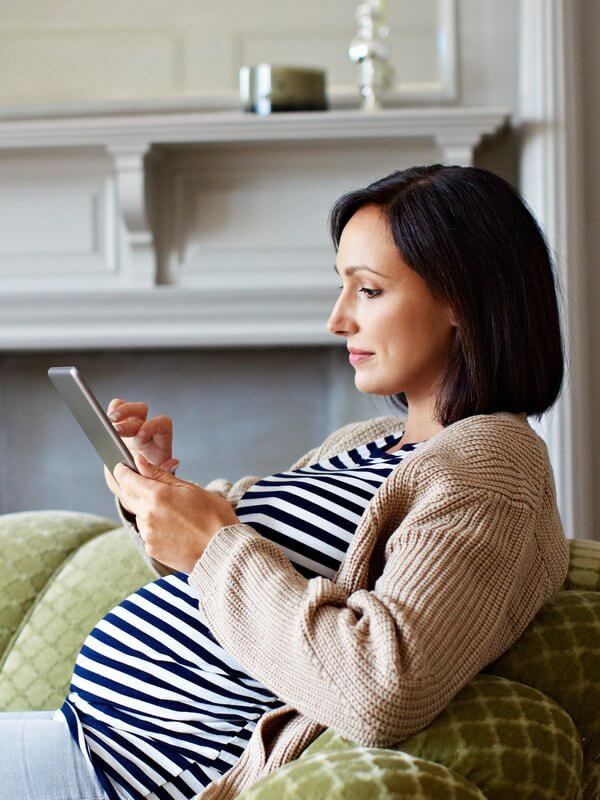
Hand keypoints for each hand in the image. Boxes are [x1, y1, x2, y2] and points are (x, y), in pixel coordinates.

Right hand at [105, 397, 177, 473]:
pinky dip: (113, 408)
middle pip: (142, 411)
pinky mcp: (119, 425)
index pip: (162, 424)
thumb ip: (164, 472)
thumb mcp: (158, 479)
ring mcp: (133, 426)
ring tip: (109, 420)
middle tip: (117, 430)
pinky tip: (105, 418)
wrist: (135, 482)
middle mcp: (146, 430)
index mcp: (159, 441)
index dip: (152, 426)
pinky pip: (118, 407)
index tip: (140, 436)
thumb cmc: (148, 479)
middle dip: (130, 418)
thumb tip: (173, 463)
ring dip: (120, 411)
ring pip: (129, 408)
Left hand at [106, 450, 240, 572]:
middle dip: (134, 489)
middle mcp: (146, 515)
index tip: (123, 467)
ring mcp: (147, 534)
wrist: (222, 551)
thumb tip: (139, 461)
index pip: (126, 478)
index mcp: (156, 495)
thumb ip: (160, 475)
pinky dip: (156, 528)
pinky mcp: (151, 549)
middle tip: (153, 488)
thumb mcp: (190, 488)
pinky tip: (176, 529)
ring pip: (140, 516)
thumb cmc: (213, 516)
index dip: (122, 471)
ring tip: (175, 514)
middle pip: (128, 497)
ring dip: (148, 510)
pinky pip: (148, 533)